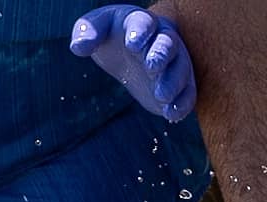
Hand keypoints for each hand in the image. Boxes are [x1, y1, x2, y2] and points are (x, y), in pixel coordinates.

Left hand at [70, 5, 195, 121]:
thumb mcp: (96, 30)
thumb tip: (78, 48)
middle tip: (151, 68)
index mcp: (141, 22)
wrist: (130, 56)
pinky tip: (171, 115)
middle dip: (161, 55)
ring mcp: (176, 62)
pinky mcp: (182, 84)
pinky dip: (183, 103)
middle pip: (168, 44)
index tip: (132, 46)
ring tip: (161, 97)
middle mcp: (164, 39)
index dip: (140, 32)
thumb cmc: (112, 38)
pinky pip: (189, 92)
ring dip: (173, 82)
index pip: (144, 22)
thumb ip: (86, 33)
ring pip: (182, 69)